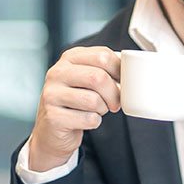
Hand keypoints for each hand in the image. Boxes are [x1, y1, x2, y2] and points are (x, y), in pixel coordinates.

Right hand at [28, 46, 121, 171]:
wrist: (53, 128)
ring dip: (103, 108)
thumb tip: (132, 72)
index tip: (122, 82)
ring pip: (93, 100)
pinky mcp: (52, 116)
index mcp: (70, 58)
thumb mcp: (87, 78)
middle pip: (99, 77)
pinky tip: (86, 120)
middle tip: (115, 103)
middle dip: (114, 94)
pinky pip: (88, 119)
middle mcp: (57, 72)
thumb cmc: (77, 100)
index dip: (120, 71)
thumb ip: (105, 70)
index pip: (103, 55)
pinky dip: (94, 122)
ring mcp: (51, 94)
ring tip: (97, 110)